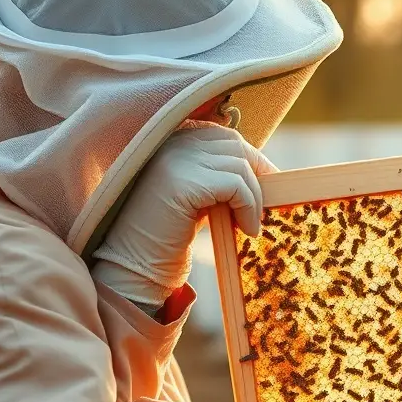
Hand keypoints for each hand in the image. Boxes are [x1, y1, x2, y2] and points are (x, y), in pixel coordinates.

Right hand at [92, 122, 276, 310]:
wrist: (134, 264)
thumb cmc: (166, 235)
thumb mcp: (194, 195)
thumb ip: (216, 175)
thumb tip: (263, 170)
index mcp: (170, 140)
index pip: (222, 136)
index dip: (250, 158)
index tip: (267, 183)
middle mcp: (171, 142)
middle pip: (234, 145)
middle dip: (258, 173)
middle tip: (266, 204)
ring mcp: (176, 159)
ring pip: (240, 166)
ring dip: (255, 198)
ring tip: (251, 225)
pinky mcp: (184, 181)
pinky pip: (235, 186)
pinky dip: (249, 208)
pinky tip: (247, 229)